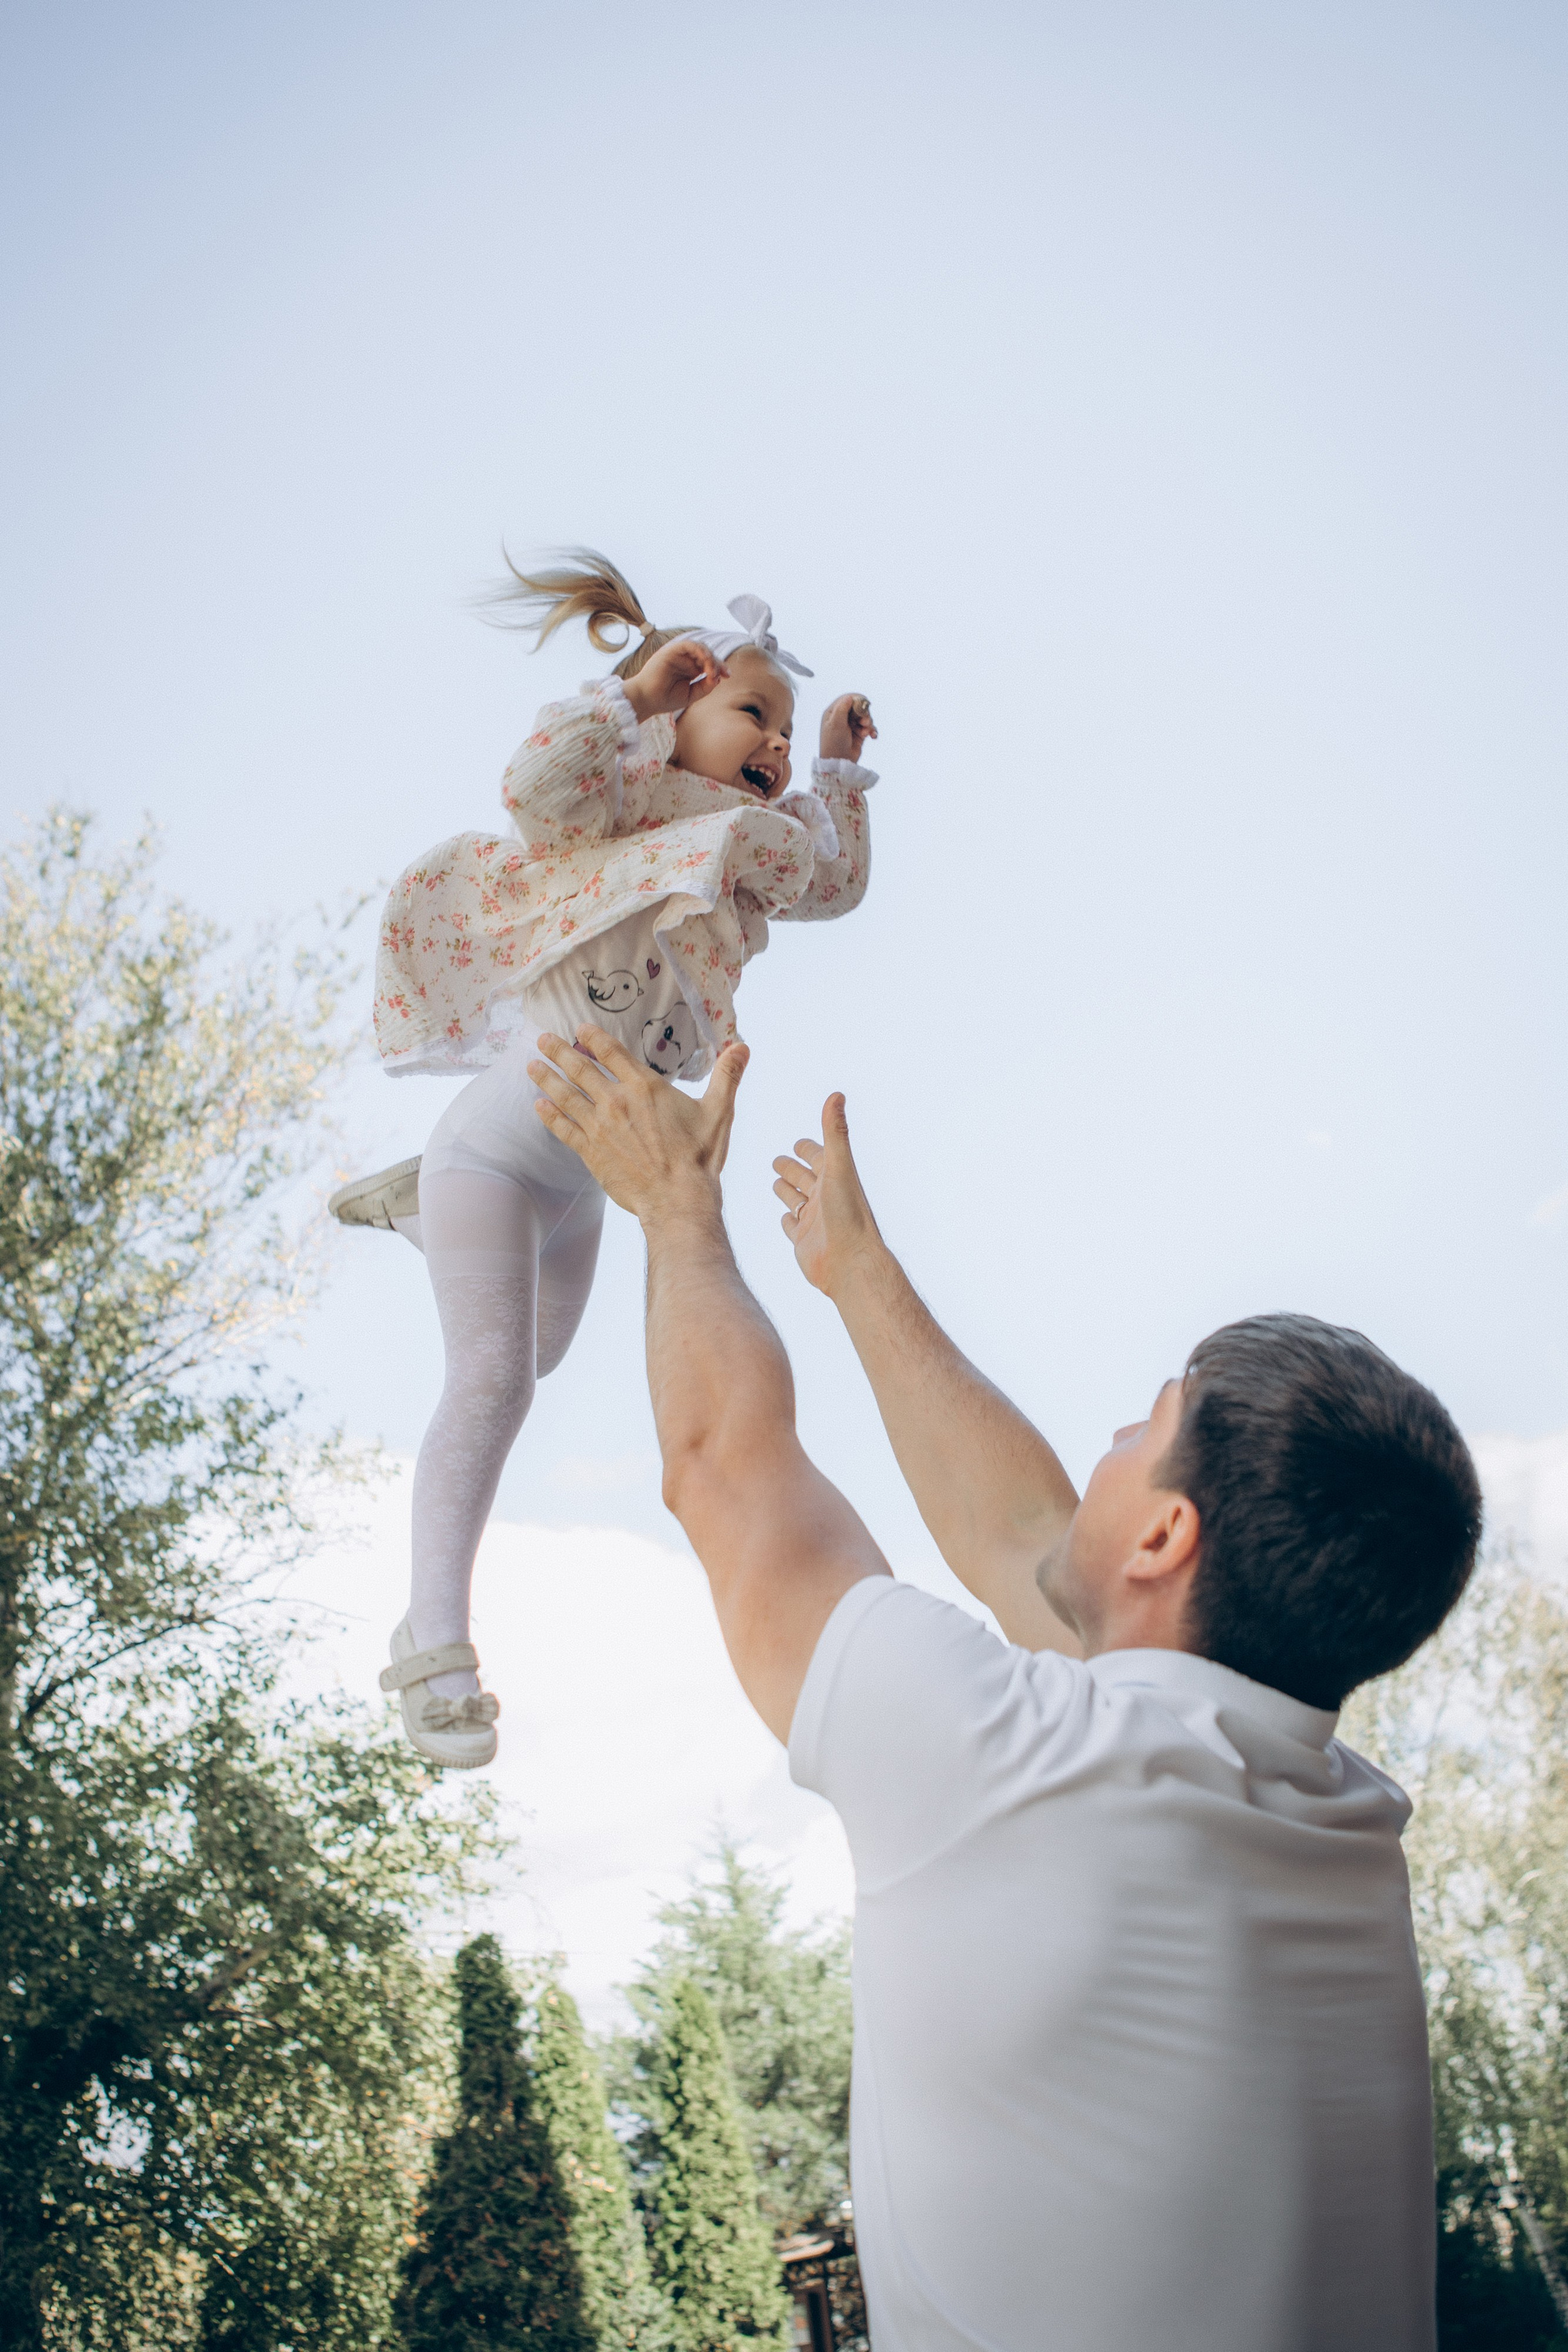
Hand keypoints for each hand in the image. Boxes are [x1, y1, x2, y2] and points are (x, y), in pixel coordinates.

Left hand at [529, 1025, 748, 1220]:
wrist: (677, 1199)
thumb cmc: (699, 1158)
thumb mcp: (718, 1112)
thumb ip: (727, 1076)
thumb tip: (742, 1046)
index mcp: (644, 1087)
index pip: (612, 1052)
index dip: (593, 1037)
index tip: (579, 1029)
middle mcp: (616, 1101)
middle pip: (581, 1069)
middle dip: (559, 1052)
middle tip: (542, 1039)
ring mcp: (600, 1127)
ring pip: (566, 1095)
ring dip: (547, 1078)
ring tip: (532, 1065)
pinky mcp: (591, 1152)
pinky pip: (564, 1129)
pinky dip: (550, 1115)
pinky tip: (538, 1106)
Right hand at [621, 638, 728, 723]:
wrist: (647, 701)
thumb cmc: (665, 699)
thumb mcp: (691, 695)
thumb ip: (705, 687)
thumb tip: (718, 678)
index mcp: (688, 669)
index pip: (707, 663)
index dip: (719, 667)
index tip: (728, 676)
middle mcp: (684, 660)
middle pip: (706, 654)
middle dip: (717, 662)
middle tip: (724, 673)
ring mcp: (677, 655)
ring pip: (699, 648)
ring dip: (709, 657)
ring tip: (712, 671)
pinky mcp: (670, 651)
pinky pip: (688, 644)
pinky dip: (699, 650)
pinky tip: (705, 660)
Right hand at [772, 1094, 882, 1297]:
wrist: (851, 1263)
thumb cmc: (848, 1215)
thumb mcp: (839, 1167)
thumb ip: (835, 1132)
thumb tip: (836, 1095)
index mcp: (835, 1179)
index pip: (819, 1157)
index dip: (809, 1148)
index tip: (799, 1142)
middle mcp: (826, 1198)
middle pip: (805, 1178)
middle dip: (792, 1168)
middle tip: (778, 1160)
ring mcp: (815, 1221)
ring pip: (797, 1201)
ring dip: (788, 1192)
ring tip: (776, 1183)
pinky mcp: (804, 1242)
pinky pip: (793, 1228)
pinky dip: (788, 1221)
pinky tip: (785, 1218)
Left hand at [819, 693, 877, 763]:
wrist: (839, 763)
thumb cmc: (833, 743)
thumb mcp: (836, 724)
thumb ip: (842, 709)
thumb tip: (849, 697)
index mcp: (833, 712)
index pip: (848, 699)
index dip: (857, 700)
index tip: (864, 706)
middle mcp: (842, 717)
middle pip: (858, 707)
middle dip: (864, 714)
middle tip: (865, 722)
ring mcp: (851, 725)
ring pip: (865, 717)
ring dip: (868, 724)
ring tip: (865, 733)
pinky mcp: (858, 734)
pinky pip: (869, 728)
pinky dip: (872, 731)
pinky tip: (873, 736)